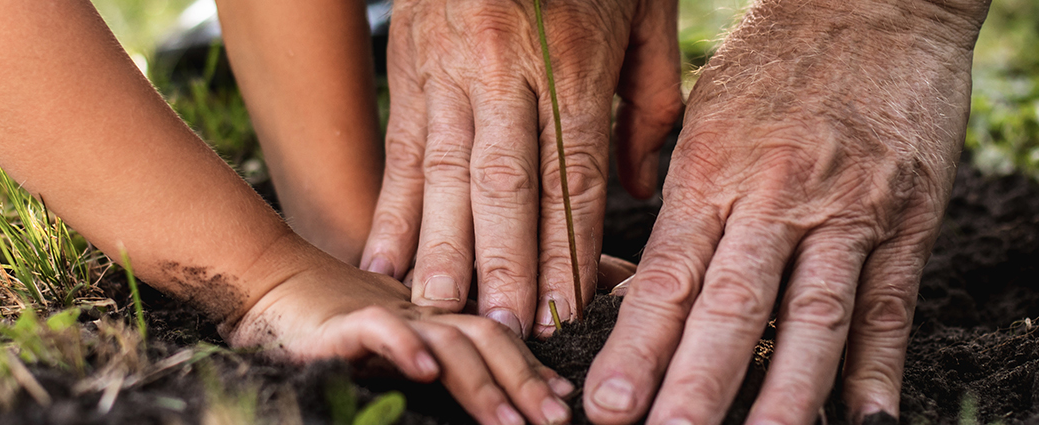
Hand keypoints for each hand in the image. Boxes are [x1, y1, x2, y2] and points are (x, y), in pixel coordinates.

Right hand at [232, 260, 574, 424]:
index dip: (534, 368)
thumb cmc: (330, 326)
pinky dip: (405, 349)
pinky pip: (380, 331)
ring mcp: (386, 314)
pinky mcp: (343, 322)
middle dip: (525, 381)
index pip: (498, 336)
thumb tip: (471, 389)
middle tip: (554, 420)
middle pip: (488, 337)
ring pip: (448, 340)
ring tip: (509, 422)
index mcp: (437, 319)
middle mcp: (421, 312)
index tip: (564, 401)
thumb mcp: (395, 344)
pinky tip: (426, 373)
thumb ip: (436, 359)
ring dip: (483, 384)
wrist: (265, 284)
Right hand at [361, 0, 683, 338]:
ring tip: (444, 310)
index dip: (569, 244)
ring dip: (444, 249)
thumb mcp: (641, 11)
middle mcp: (506, 66)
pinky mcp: (408, 66)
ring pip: (446, 172)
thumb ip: (650, 98)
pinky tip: (387, 258)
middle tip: (505, 327)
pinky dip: (394, 209)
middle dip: (505, 263)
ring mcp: (448, 67)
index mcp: (572, 57)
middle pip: (505, 182)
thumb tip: (642, 187)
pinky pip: (401, 148)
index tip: (570, 304)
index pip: (571, 169)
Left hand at [582, 1, 988, 423]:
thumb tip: (631, 279)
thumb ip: (674, 195)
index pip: (666, 276)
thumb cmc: (776, 56)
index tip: (605, 406)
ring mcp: (848, 208)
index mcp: (711, 168)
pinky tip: (863, 420)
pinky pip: (891, 305)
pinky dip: (878, 368)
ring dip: (782, 396)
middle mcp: (776, 194)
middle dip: (694, 388)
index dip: (635, 347)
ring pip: (811, 317)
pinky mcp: (910, 216)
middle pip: (732, 308)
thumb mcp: (703, 112)